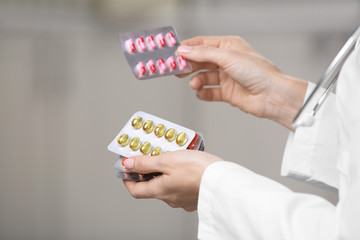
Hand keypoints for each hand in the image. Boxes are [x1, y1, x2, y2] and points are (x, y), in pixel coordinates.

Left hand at [123, 150, 221, 211]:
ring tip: (172, 155)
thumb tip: (128, 165)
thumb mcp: (167, 160)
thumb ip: (146, 163)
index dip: (127, 179)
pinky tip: (186, 164)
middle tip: (152, 155)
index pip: (135, 190)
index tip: (126, 168)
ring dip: (165, 171)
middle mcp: (170, 198)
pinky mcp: (195, 196)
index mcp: (160, 191)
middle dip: (149, 171)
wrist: (224, 180)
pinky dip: (179, 175)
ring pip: (168, 184)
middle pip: (152, 186)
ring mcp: (183, 199)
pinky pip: (181, 185)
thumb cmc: (198, 170)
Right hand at [176, 36, 307, 129]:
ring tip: (194, 84)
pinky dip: (203, 93)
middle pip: (201, 61)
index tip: (175, 54)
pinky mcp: (227, 93)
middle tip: (178, 70)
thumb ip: (203, 54)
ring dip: (197, 80)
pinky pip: (210, 92)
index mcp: (228, 46)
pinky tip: (201, 93)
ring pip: (204, 77)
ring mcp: (227, 77)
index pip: (202, 44)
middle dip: (189, 65)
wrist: (272, 96)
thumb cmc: (259, 72)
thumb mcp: (227, 57)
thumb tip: (185, 51)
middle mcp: (227, 61)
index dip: (188, 48)